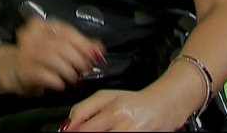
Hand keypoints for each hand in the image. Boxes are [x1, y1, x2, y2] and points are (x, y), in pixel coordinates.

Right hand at [0, 19, 104, 96]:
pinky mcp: (24, 70)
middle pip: (62, 46)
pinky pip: (46, 76)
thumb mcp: (58, 47)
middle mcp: (31, 36)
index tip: (96, 57)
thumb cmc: (39, 57)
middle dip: (79, 60)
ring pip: (54, 60)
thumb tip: (100, 48)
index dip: (84, 44)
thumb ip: (79, 45)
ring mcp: (25, 53)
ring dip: (69, 72)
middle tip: (86, 70)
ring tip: (74, 79)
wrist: (11, 70)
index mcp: (41, 25)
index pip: (67, 31)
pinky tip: (61, 85)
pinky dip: (58, 82)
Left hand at [66, 89, 185, 131]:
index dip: (71, 131)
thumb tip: (67, 125)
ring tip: (93, 132)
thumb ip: (83, 109)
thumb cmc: (132, 101)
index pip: (83, 127)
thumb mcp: (105, 97)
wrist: (162, 107)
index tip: (65, 132)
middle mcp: (123, 125)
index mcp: (112, 111)